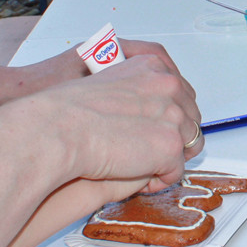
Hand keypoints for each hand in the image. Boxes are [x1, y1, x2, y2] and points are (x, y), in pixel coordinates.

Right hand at [27, 52, 202, 187]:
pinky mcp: (169, 145)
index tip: (157, 129)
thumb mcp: (105, 79)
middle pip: (191, 118)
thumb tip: (142, 108)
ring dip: (168, 159)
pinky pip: (176, 171)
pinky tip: (137, 178)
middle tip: (149, 153)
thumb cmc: (66, 110)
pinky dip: (160, 180)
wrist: (56, 129)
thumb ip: (132, 88)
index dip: (171, 115)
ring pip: (188, 145)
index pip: (181, 92)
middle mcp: (168, 85)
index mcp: (152, 65)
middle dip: (174, 138)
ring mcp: (172, 115)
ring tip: (141, 167)